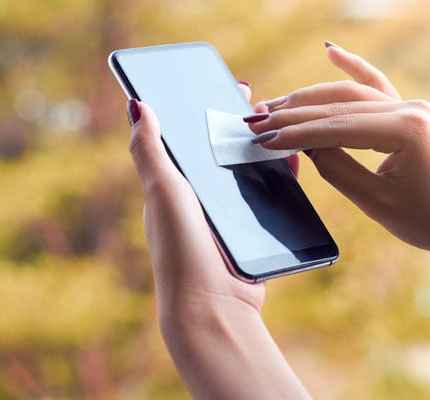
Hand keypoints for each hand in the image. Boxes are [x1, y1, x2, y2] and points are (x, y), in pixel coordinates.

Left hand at [127, 84, 308, 398]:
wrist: (213, 307)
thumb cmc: (182, 247)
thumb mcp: (163, 192)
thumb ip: (150, 150)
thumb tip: (136, 104)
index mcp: (170, 186)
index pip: (187, 137)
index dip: (204, 109)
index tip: (229, 86)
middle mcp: (195, 201)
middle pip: (219, 154)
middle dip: (241, 127)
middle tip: (266, 104)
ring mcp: (223, 218)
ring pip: (245, 175)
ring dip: (262, 151)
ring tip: (284, 128)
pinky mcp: (248, 234)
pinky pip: (265, 199)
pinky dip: (278, 179)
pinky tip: (293, 165)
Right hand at [248, 45, 429, 259]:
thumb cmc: (426, 221)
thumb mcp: (374, 201)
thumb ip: (335, 168)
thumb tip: (303, 143)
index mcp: (406, 130)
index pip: (336, 127)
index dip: (296, 133)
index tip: (262, 138)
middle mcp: (411, 110)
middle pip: (340, 104)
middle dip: (295, 113)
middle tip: (257, 119)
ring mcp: (412, 108)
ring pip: (351, 94)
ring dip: (312, 97)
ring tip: (276, 104)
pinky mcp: (410, 113)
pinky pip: (376, 87)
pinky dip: (354, 69)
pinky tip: (331, 51)